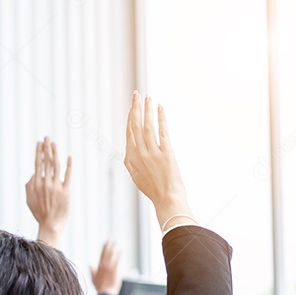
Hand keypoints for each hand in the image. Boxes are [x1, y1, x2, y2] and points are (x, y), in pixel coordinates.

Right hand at [25, 137, 71, 246]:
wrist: (51, 225)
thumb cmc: (40, 213)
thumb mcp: (29, 199)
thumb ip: (29, 185)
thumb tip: (33, 174)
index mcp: (36, 184)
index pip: (38, 164)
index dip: (39, 152)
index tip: (40, 143)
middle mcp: (46, 183)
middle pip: (46, 161)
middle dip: (47, 148)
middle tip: (48, 138)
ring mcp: (56, 187)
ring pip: (56, 166)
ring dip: (55, 153)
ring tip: (55, 144)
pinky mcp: (66, 191)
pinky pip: (68, 175)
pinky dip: (69, 165)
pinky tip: (69, 157)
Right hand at [90, 240, 121, 294]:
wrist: (105, 294)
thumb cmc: (101, 288)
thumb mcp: (93, 279)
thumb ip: (92, 271)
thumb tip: (89, 265)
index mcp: (99, 267)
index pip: (101, 254)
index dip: (104, 248)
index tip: (106, 242)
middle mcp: (103, 266)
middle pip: (106, 253)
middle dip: (109, 245)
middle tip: (111, 239)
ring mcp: (109, 268)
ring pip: (111, 255)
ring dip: (114, 248)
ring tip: (116, 244)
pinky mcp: (115, 270)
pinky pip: (118, 261)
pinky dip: (120, 255)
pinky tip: (122, 252)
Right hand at [124, 91, 193, 229]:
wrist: (167, 200)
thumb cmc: (153, 189)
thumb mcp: (136, 176)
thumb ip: (131, 161)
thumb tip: (128, 149)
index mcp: (130, 158)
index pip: (128, 132)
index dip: (130, 117)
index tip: (132, 106)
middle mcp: (139, 153)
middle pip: (134, 125)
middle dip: (135, 107)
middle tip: (137, 94)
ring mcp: (152, 153)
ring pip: (146, 125)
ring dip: (147, 110)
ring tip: (147, 97)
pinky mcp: (166, 153)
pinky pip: (162, 131)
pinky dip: (161, 118)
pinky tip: (160, 108)